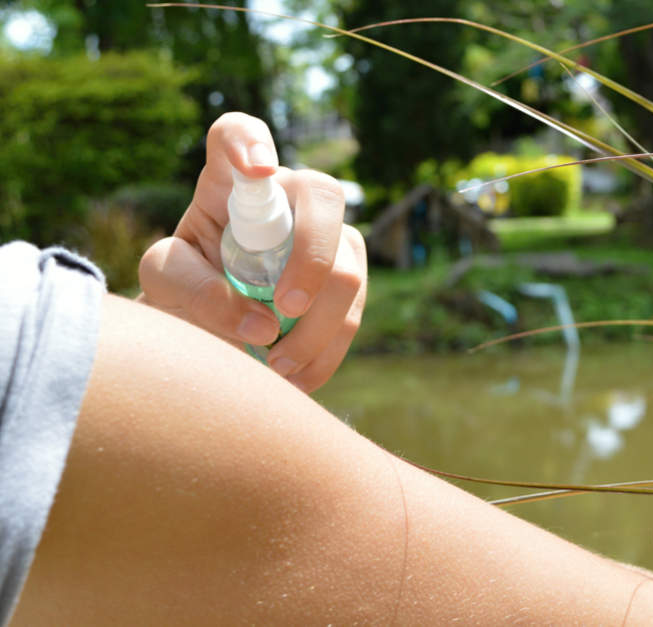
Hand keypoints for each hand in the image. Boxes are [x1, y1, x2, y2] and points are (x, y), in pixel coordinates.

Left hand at [138, 112, 366, 392]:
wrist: (207, 328)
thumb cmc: (182, 289)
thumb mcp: (164, 286)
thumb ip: (194, 292)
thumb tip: (262, 324)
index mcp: (228, 184)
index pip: (237, 134)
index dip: (250, 141)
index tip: (258, 172)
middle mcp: (286, 199)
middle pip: (322, 196)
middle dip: (313, 255)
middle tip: (286, 307)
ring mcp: (326, 238)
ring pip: (348, 266)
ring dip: (319, 326)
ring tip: (277, 367)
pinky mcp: (347, 281)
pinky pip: (355, 313)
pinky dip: (327, 353)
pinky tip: (296, 377)